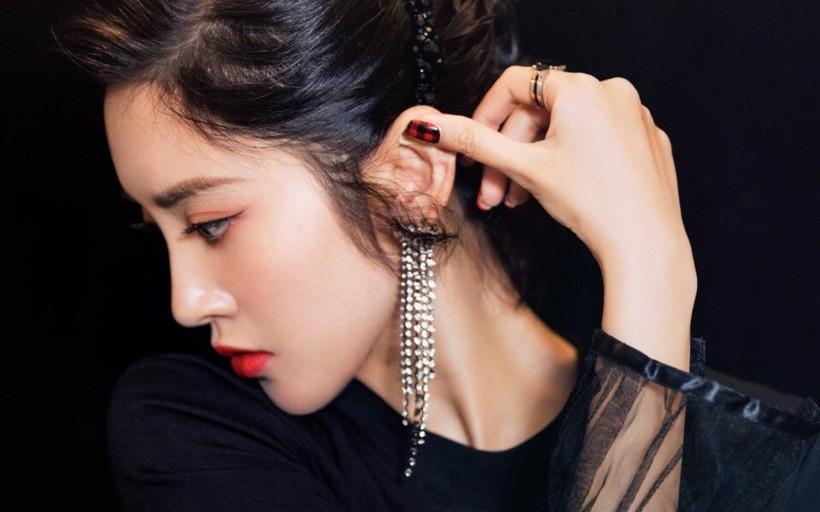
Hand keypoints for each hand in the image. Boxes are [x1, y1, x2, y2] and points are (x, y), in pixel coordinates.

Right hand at [408, 65, 692, 275]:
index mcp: (581, 88)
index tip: (473, 146)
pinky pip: (599, 139)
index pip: (516, 84)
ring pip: (568, 128)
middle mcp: (613, 91)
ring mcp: (635, 115)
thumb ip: (474, 141)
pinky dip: (573, 160)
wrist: (645, 245)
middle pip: (541, 113)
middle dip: (511, 153)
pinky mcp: (648, 139)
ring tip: (521, 199)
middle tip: (495, 192)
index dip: (485, 114)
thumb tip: (430, 125)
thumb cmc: (591, 204)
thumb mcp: (523, 168)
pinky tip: (563, 191)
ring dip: (537, 161)